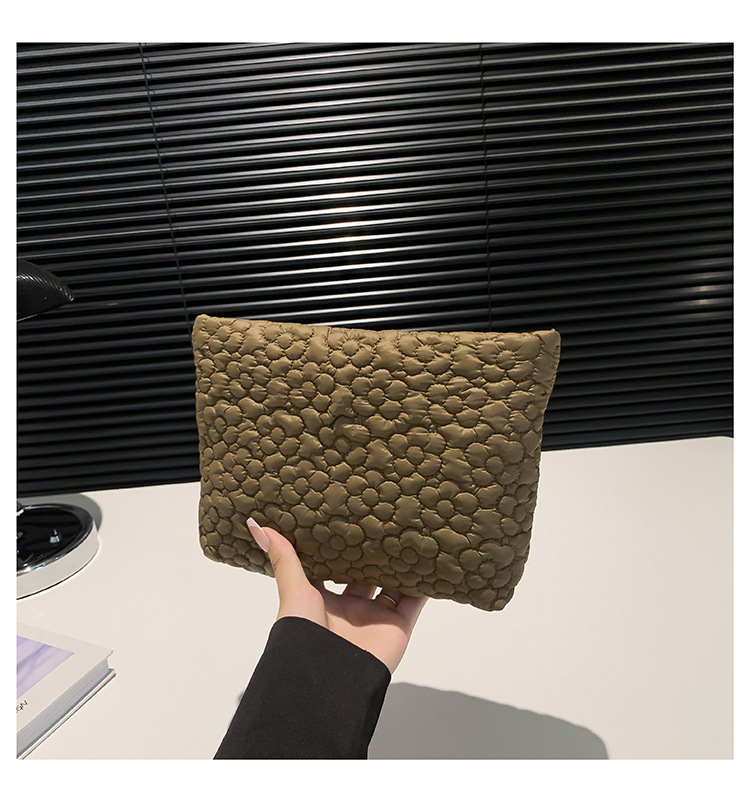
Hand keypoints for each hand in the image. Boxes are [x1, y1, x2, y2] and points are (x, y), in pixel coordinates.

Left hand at [247, 518, 427, 673]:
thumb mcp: (294, 590)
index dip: (338, 546)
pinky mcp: (397, 626)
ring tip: (410, 533)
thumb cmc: (304, 637)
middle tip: (382, 520)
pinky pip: (415, 600)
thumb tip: (256, 525)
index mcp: (323, 600)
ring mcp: (375, 617)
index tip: (345, 518)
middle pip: (365, 574)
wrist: (329, 678)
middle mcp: (350, 609)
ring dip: (400, 564)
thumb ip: (284, 558)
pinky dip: (423, 583)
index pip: (332, 567)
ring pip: (392, 584)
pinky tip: (431, 561)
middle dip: (372, 552)